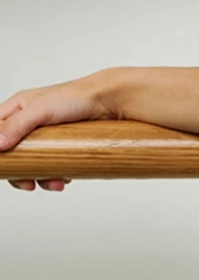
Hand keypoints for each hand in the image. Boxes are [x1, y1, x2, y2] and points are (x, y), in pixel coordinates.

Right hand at [1, 76, 114, 191]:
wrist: (108, 101)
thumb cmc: (75, 96)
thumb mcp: (40, 109)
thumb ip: (17, 126)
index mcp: (17, 108)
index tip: (5, 168)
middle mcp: (28, 121)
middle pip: (12, 152)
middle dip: (20, 171)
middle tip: (29, 183)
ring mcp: (44, 134)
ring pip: (31, 161)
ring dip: (40, 176)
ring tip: (55, 182)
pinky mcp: (60, 143)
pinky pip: (49, 163)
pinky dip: (54, 173)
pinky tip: (63, 177)